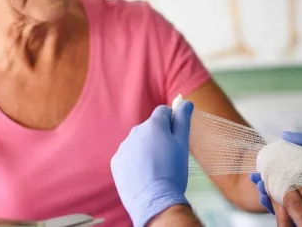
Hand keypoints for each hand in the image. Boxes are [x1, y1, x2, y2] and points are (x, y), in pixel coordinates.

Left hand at [111, 102, 193, 226]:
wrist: (154, 200)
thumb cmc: (173, 171)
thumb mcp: (183, 144)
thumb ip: (183, 120)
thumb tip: (185, 102)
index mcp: (153, 125)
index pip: (163, 111)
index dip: (172, 121)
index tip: (176, 136)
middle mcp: (135, 132)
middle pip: (150, 128)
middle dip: (159, 137)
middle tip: (168, 157)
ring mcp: (123, 147)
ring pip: (138, 142)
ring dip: (146, 149)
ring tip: (156, 169)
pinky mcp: (116, 162)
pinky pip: (128, 156)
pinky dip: (135, 162)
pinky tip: (144, 175)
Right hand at [249, 131, 301, 225]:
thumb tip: (285, 135)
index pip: (284, 178)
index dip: (269, 174)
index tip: (257, 172)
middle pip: (282, 193)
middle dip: (266, 187)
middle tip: (255, 181)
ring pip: (287, 206)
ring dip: (271, 200)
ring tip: (261, 192)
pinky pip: (297, 218)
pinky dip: (283, 213)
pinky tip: (274, 205)